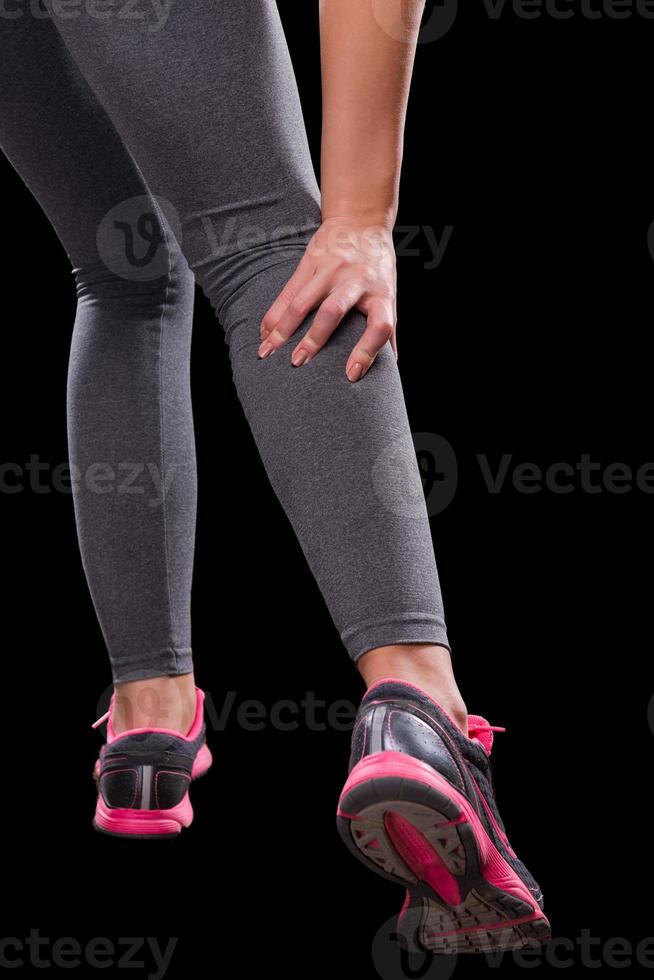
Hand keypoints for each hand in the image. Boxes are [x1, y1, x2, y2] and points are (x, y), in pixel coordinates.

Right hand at [259, 217, 396, 381]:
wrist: (361, 222)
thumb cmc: (377, 268)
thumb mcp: (389, 295)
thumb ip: (388, 330)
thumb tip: (391, 367)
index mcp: (381, 294)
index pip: (379, 326)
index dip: (367, 352)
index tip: (351, 374)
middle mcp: (356, 281)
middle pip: (333, 311)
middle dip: (313, 339)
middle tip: (298, 363)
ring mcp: (330, 270)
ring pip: (302, 302)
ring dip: (282, 329)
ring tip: (268, 352)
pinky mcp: (310, 262)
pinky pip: (287, 292)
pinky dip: (273, 315)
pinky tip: (264, 333)